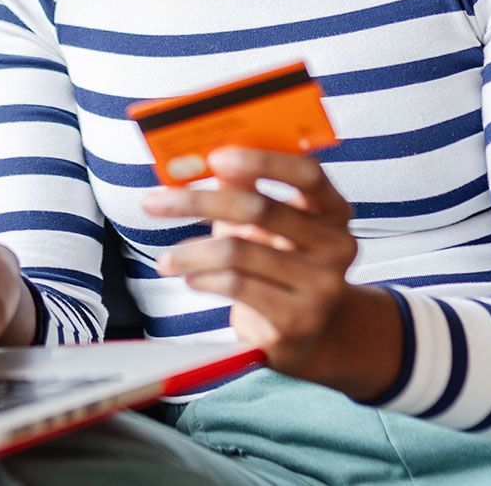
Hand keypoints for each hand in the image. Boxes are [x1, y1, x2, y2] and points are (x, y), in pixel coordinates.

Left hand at [142, 146, 401, 400]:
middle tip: (154, 202)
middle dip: (198, 202)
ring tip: (165, 261)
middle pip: (260, 209)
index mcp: (333, 210)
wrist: (306, 333)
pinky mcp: (297, 320)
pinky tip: (191, 279)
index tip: (214, 157)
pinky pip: (236, 286)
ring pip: (238, 253)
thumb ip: (244, 188)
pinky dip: (203, 279)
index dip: (262, 160)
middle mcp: (337, 246)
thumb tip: (200, 157)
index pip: (307, 174)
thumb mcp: (265, 225)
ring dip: (190, 253)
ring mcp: (321, 286)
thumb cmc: (277, 264)